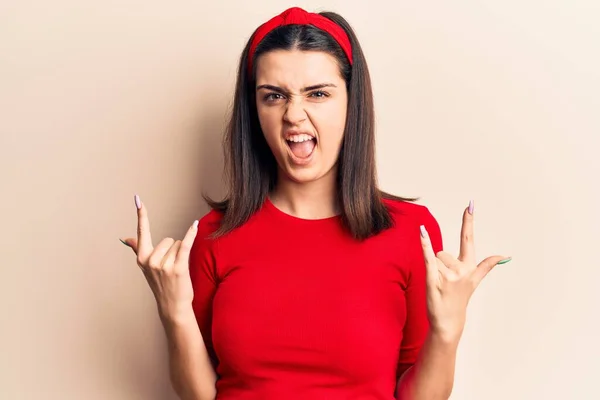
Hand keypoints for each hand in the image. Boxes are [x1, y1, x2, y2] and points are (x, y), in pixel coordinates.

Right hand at [120, 194, 198, 321]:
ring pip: (178, 244)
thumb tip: (125, 238)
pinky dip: (191, 234)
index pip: (142, 231)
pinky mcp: (178, 268)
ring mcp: (164, 265)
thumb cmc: (161, 284)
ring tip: (176, 271)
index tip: (138, 199)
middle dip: (172, 251)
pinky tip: (194, 225)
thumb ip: (137, 249)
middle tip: (170, 269)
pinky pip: (185, 245)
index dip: (141, 215)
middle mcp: (151, 260)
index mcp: (142, 258)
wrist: (172, 305)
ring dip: (180, 255)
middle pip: (168, 239)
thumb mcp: (146, 267)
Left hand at [420, 201, 511, 342]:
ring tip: (439, 285)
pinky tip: (422, 231)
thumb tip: (504, 256)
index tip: (470, 205)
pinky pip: (428, 257)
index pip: (468, 239)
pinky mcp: (433, 279)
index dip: (468, 222)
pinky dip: (425, 244)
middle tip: (445, 283)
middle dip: (441, 264)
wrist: (448, 321)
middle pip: (444, 253)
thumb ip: (486, 266)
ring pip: (435, 259)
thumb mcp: (474, 282)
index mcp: (470, 268)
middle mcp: (461, 270)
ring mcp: (448, 275)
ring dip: (434, 270)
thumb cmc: (459, 299)